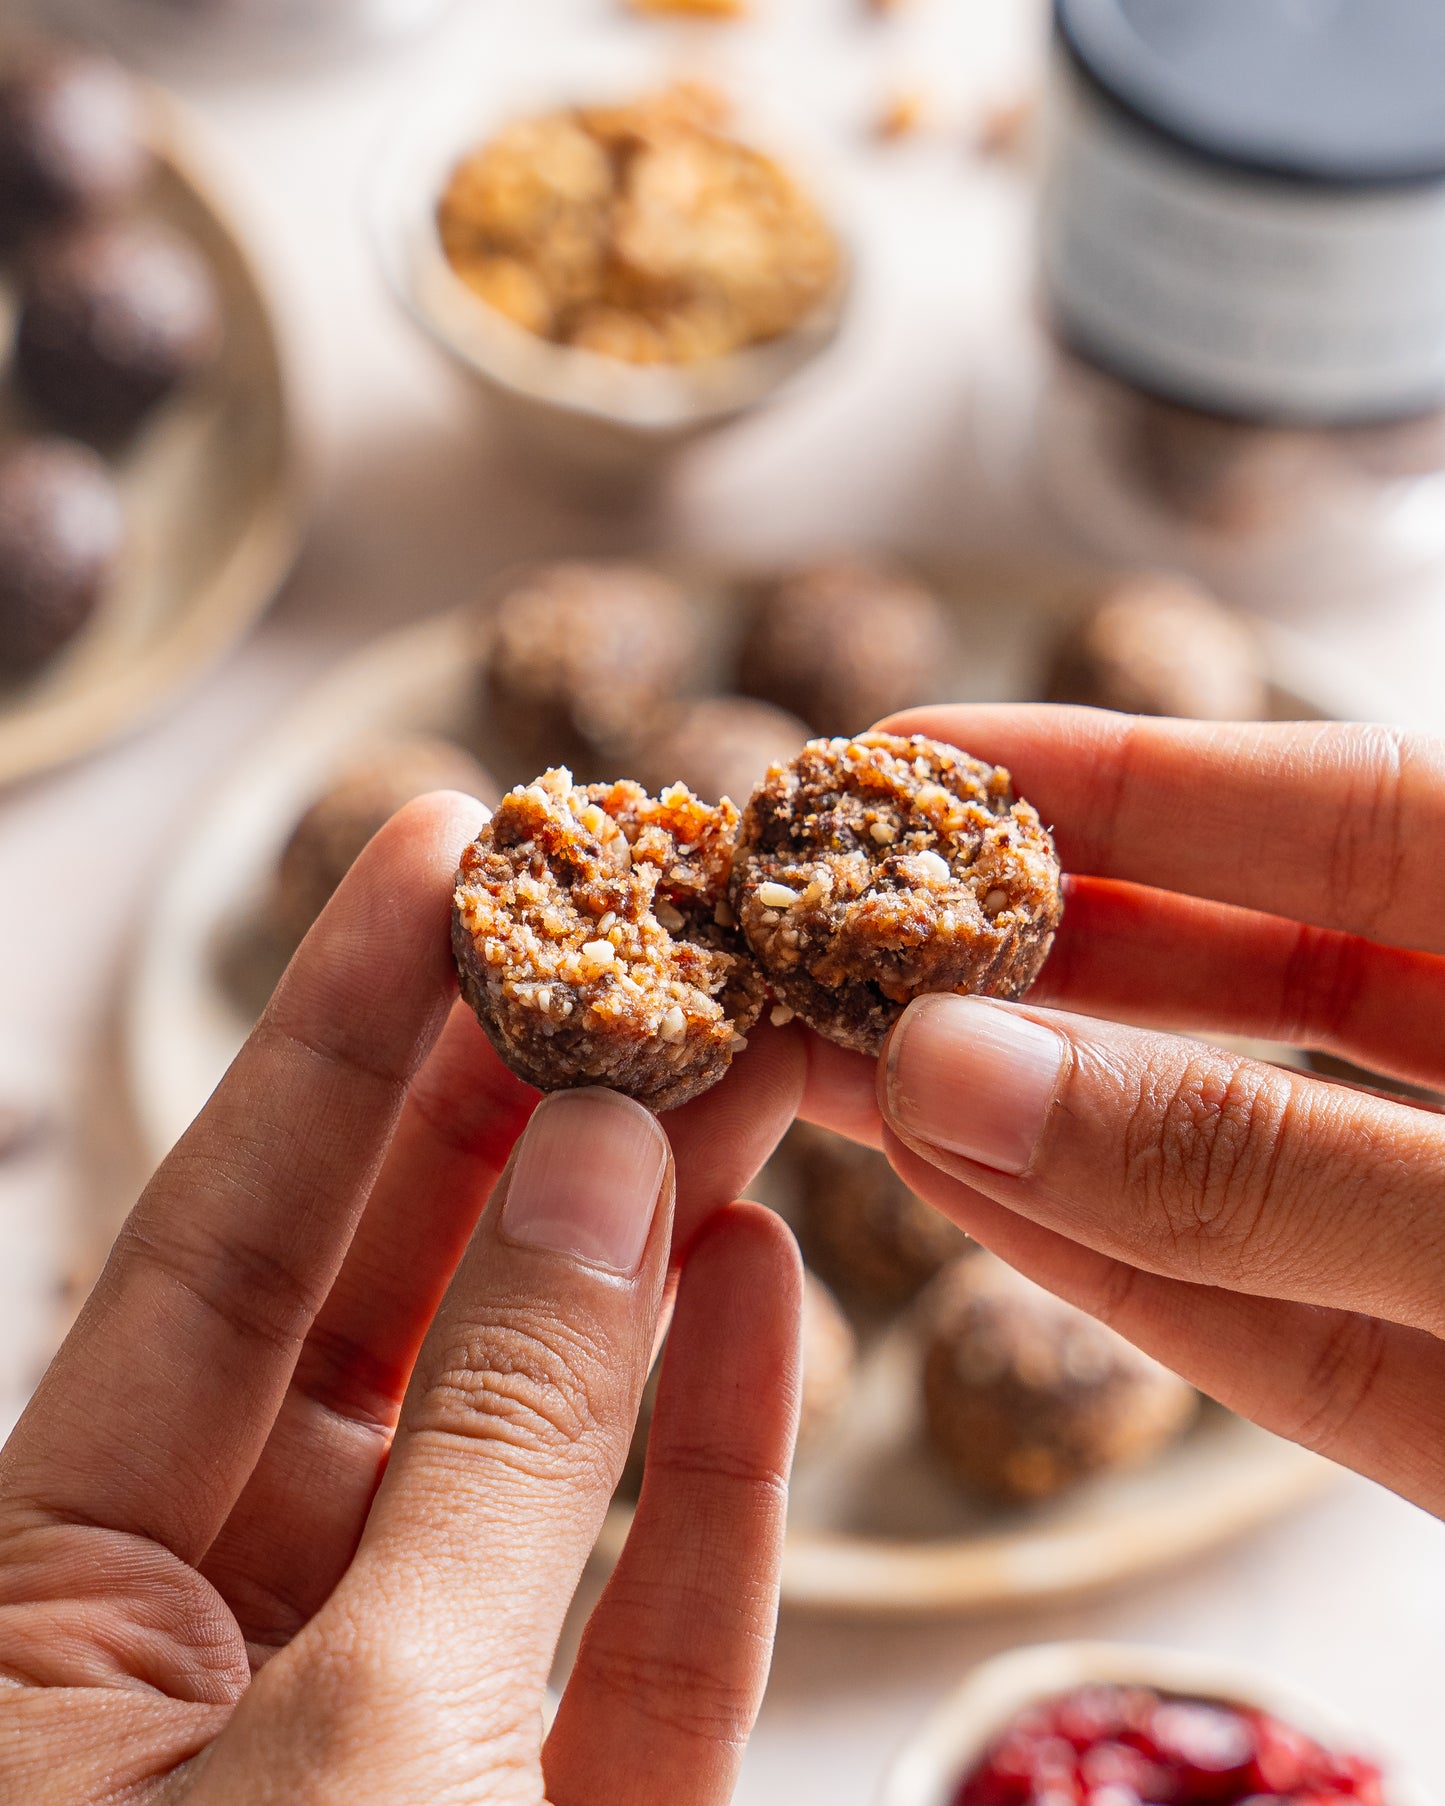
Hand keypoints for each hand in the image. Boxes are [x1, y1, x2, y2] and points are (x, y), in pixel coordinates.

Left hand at [0, 792, 805, 1803]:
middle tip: (623, 938)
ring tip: (738, 1064)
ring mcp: (410, 1731)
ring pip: (539, 1438)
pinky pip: (646, 1606)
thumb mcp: (367, 1734)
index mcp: (63, 1616)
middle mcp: (226, 1643)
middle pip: (389, 1309)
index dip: (335, 1035)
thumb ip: (502, 1445)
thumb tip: (601, 1163)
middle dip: (514, 1112)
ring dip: (645, 1248)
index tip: (438, 852)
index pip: (216, 1246)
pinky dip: (719, 1452)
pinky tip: (767, 1280)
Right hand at [804, 707, 1444, 1517]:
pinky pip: (1272, 1330)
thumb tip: (951, 1068)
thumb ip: (1254, 1159)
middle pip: (1249, 973)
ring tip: (837, 1054)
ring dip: (1028, 1110)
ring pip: (1224, 1154)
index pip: (1332, 809)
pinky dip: (1112, 1268)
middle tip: (829, 925)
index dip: (1109, 771)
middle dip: (1032, 945)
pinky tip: (951, 1194)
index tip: (904, 758)